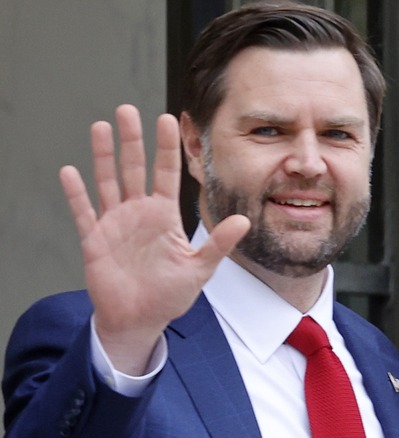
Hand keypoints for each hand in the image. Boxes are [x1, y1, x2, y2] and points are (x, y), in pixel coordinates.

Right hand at [60, 104, 249, 374]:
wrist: (140, 320)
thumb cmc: (170, 294)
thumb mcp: (200, 269)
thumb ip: (219, 244)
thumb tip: (244, 222)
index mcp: (164, 215)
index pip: (166, 173)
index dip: (166, 147)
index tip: (167, 118)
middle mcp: (138, 213)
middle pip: (133, 169)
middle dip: (131, 140)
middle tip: (127, 110)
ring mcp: (115, 224)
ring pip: (107, 182)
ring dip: (103, 156)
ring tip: (100, 126)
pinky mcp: (95, 241)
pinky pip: (84, 213)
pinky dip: (76, 194)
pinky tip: (70, 172)